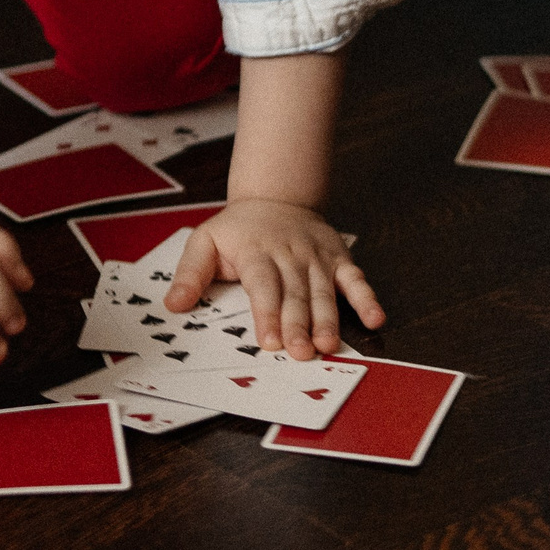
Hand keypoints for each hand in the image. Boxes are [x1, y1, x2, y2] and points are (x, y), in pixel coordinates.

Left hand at [167, 198, 383, 360]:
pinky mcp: (339, 258)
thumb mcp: (205, 240)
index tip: (268, 341)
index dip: (267, 313)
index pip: (263, 285)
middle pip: (295, 294)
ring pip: (324, 291)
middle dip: (298, 325)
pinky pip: (355, 279)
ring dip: (328, 320)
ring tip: (329, 346)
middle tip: (301, 354)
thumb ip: (190, 273)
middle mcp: (290, 255)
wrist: (277, 194)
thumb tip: (173, 305)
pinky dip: (367, 298)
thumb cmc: (239, 228)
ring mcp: (317, 257)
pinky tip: (376, 319)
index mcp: (256, 252)